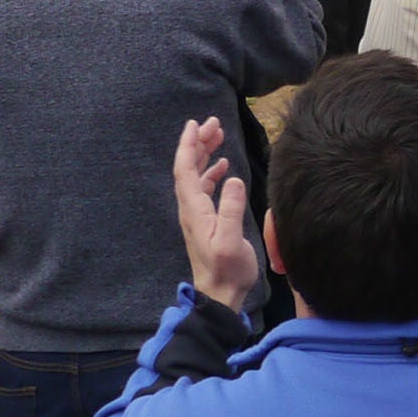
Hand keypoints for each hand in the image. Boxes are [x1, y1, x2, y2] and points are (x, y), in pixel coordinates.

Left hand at [174, 116, 262, 312]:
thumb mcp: (231, 240)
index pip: (185, 171)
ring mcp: (197, 215)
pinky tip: (222, 166)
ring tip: (218, 136)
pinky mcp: (206, 220)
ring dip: (204, 154)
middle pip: (188, 169)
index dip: (188, 146)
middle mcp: (191, 209)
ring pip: (195, 176)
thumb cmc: (227, 270)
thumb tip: (232, 178)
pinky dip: (211, 171)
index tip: (195, 124)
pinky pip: (204, 188)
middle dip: (197, 143)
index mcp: (194, 210)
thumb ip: (231, 209)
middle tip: (213, 122)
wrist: (220, 294)